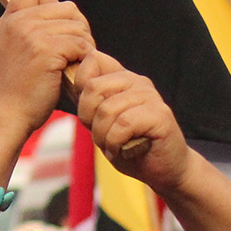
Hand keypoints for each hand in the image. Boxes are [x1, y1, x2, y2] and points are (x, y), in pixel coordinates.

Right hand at [0, 0, 94, 137]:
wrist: (8, 116)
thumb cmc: (17, 91)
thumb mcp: (13, 52)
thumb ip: (29, 30)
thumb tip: (61, 15)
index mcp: (10, 20)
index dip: (56, 7)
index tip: (63, 28)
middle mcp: (19, 22)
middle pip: (67, 8)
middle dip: (79, 28)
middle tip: (79, 50)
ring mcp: (32, 34)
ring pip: (77, 26)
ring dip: (85, 45)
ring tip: (78, 63)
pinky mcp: (47, 50)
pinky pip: (81, 44)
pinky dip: (85, 58)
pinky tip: (77, 71)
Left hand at [73, 51, 190, 191]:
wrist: (164, 170)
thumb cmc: (130, 147)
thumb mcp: (102, 123)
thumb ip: (90, 104)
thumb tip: (66, 82)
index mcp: (122, 79)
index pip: (93, 60)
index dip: (80, 87)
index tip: (88, 113)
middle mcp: (137, 82)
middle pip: (93, 88)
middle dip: (88, 118)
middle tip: (100, 136)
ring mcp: (150, 96)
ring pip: (107, 110)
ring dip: (102, 136)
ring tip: (112, 146)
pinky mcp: (160, 115)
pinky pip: (123, 124)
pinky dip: (115, 143)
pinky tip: (121, 151)